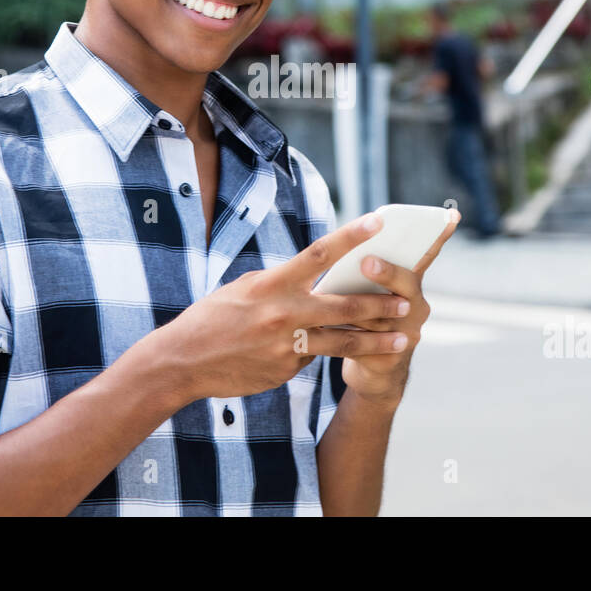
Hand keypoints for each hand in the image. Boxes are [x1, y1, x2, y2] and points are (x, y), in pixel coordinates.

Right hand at [161, 212, 419, 401]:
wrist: (184, 361)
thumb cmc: (213, 317)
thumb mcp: (245, 288)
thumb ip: (281, 284)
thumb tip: (311, 281)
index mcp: (273, 283)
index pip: (320, 253)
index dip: (351, 235)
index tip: (379, 221)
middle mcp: (284, 312)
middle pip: (344, 306)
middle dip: (380, 305)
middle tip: (407, 303)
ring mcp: (287, 345)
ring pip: (342, 342)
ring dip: (376, 341)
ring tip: (402, 340)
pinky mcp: (286, 370)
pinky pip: (313, 359)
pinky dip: (322, 353)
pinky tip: (330, 353)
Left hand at [338, 209, 459, 405]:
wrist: (374, 371)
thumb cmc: (367, 318)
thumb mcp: (371, 291)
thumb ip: (366, 271)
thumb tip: (349, 248)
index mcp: (410, 283)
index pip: (426, 254)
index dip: (438, 236)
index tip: (451, 215)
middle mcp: (416, 306)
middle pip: (407, 285)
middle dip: (388, 273)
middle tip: (367, 262)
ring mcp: (408, 334)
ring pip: (385, 316)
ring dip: (360, 306)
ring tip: (336, 298)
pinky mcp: (390, 359)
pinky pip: (369, 345)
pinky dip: (347, 335)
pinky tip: (327, 328)